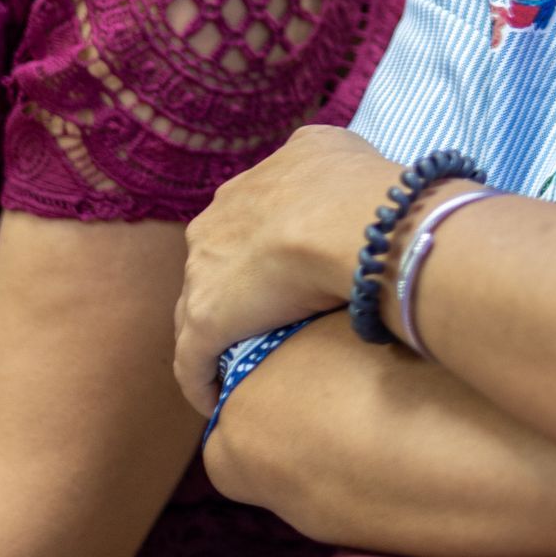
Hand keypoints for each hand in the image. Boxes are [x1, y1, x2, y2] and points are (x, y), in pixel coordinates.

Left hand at [173, 126, 396, 413]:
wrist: (353, 225)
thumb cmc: (364, 196)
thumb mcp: (340, 155)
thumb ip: (327, 167)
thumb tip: (343, 179)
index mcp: (246, 189)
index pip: (239, 227)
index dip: (259, 252)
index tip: (281, 275)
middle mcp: (214, 223)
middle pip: (212, 266)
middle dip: (232, 289)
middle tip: (264, 320)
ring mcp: (202, 274)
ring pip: (198, 311)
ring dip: (218, 335)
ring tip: (241, 363)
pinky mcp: (204, 322)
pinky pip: (191, 361)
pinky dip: (201, 382)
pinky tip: (217, 402)